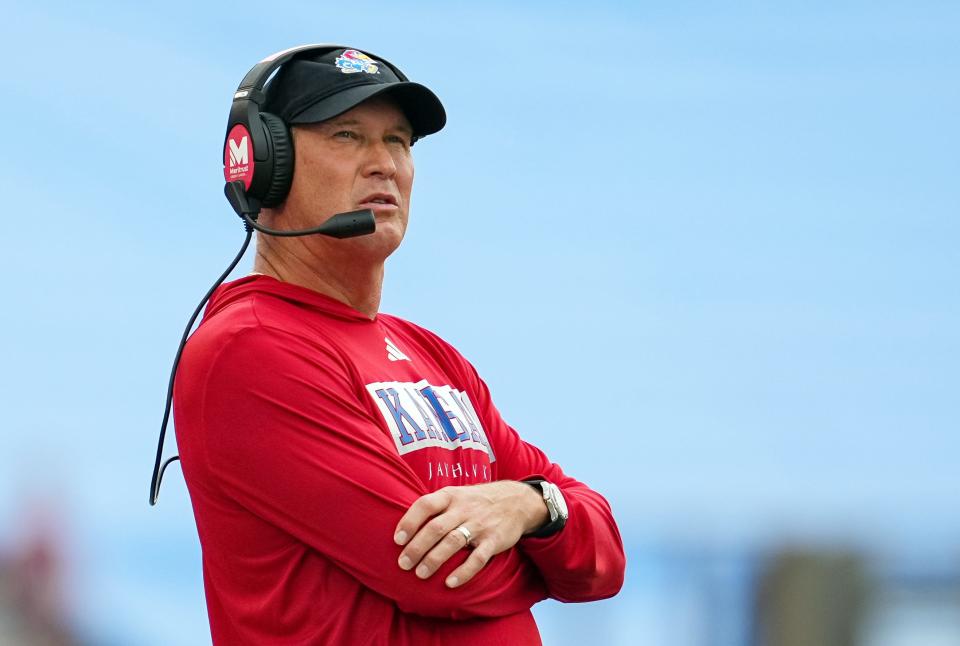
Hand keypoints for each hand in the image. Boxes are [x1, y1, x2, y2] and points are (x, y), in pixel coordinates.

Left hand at [394, 481, 548, 587]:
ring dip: (434, 559)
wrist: (517, 501)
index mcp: (451, 496)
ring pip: (453, 542)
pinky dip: (464, 572)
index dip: (409, 521)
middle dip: (417, 547)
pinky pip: (478, 558)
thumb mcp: (456, 494)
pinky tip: (450, 582)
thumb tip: (404, 525)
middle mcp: (464, 509)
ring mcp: (480, 525)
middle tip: (403, 564)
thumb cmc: (477, 501)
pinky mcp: (494, 540)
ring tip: (420, 574)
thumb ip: (435, 507)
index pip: (426, 505)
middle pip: (436, 528)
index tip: (397, 540)